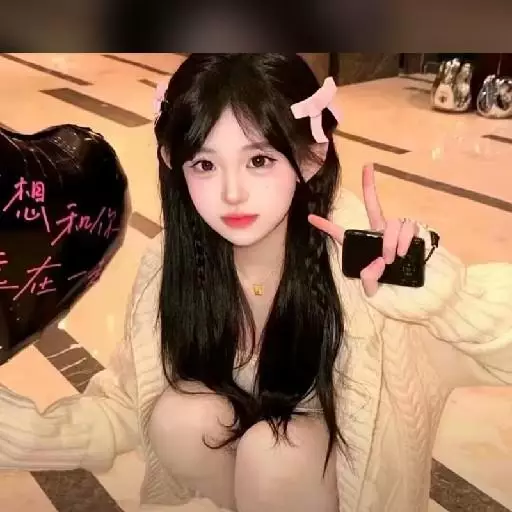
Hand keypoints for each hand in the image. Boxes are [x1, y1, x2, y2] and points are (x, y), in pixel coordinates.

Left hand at [308, 164, 419, 296]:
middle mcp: (376, 232)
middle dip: (370, 184)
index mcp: (359, 243)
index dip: (325, 226)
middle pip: (372, 204)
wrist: (408, 290)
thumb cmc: (386, 285)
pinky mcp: (410, 233)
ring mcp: (393, 231)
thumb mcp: (371, 285)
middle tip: (368, 165)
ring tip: (391, 257)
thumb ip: (369, 278)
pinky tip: (402, 252)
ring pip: (392, 222)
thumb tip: (377, 263)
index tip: (310, 217)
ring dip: (391, 240)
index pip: (339, 233)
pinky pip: (408, 227)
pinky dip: (404, 239)